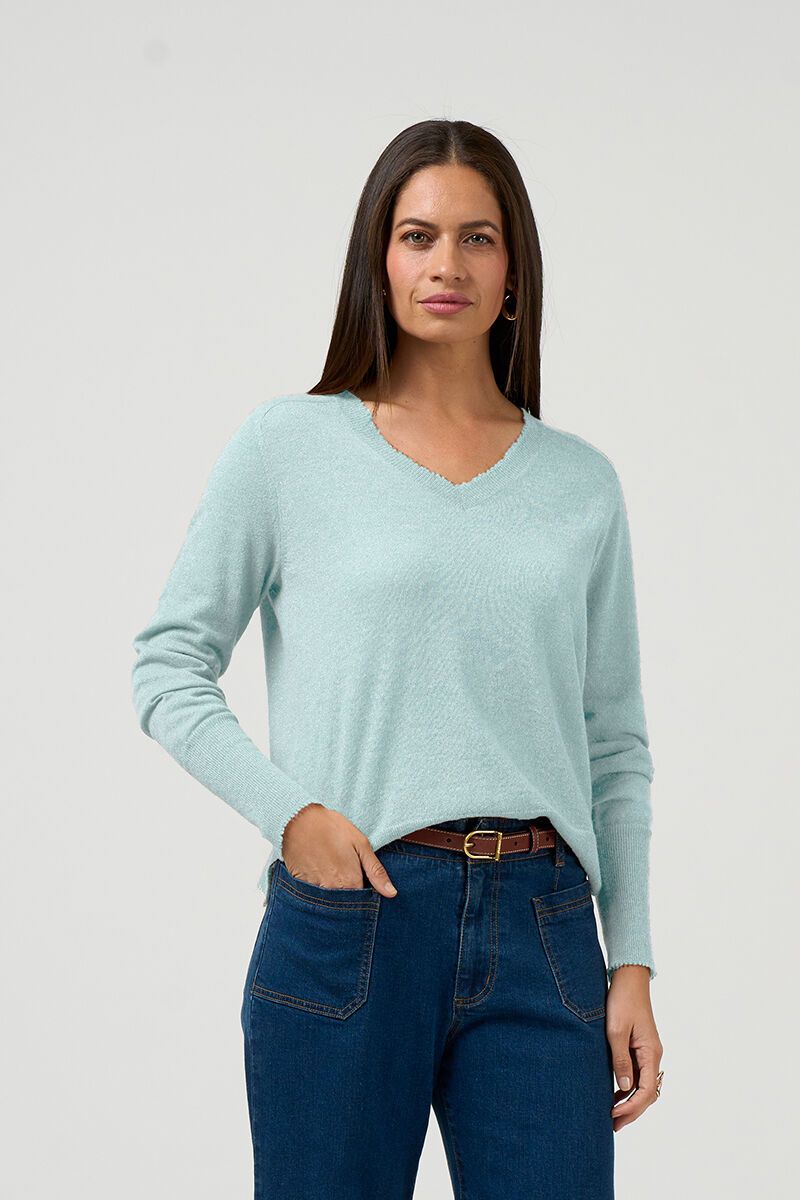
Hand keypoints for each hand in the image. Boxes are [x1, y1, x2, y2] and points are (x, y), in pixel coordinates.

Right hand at [280, 803, 398, 897]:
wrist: (300, 819)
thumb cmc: (333, 828)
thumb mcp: (361, 844)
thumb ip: (376, 871)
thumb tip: (391, 893)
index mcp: (351, 882)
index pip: (362, 903)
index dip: (365, 897)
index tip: (362, 883)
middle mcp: (333, 891)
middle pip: (344, 906)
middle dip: (348, 899)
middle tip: (345, 874)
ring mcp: (315, 890)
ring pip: (328, 902)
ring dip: (332, 894)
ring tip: (330, 872)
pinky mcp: (301, 885)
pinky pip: (312, 896)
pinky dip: (317, 889)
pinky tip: (318, 872)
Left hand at [605, 965, 663, 1131]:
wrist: (628, 979)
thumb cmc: (622, 1001)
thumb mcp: (615, 1031)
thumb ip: (620, 1060)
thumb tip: (625, 1088)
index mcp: (651, 1053)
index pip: (646, 1091)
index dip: (631, 1108)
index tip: (613, 1117)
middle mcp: (653, 1055)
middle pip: (648, 1093)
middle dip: (632, 1112)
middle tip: (613, 1126)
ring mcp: (648, 1052)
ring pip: (643, 1086)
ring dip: (630, 1102)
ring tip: (612, 1116)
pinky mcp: (640, 1047)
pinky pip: (638, 1074)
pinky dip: (628, 1088)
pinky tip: (614, 1095)